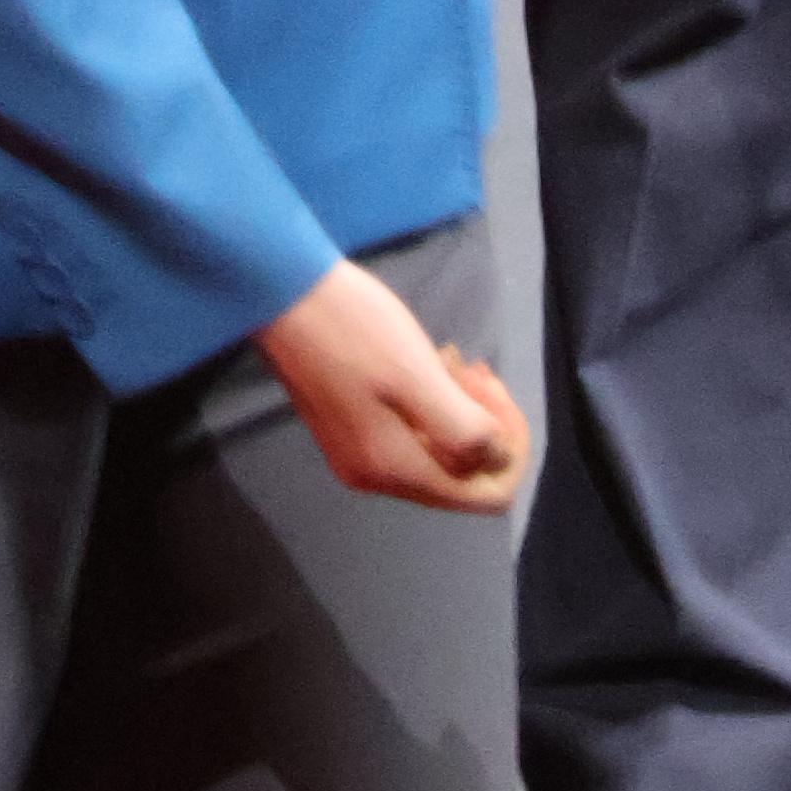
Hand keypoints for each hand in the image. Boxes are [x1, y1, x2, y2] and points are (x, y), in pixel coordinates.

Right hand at [261, 259, 532, 513]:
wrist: (282, 295)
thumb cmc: (353, 329)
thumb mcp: (418, 375)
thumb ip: (463, 428)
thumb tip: (496, 456)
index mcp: (397, 469)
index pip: (486, 495)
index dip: (509, 448)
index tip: (492, 391)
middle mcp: (377, 477)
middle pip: (463, 477)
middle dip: (485, 424)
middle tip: (474, 368)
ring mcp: (359, 456)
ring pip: (438, 452)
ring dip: (460, 409)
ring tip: (452, 358)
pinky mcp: (349, 431)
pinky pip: (411, 435)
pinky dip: (432, 405)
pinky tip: (429, 362)